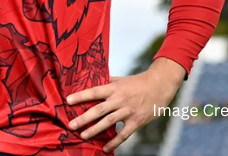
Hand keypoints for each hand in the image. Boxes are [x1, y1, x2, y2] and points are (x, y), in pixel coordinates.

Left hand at [66, 58, 185, 152]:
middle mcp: (120, 99)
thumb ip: (107, 82)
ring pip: (108, 122)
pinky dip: (114, 142)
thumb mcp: (122, 80)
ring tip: (83, 136)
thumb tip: (91, 82)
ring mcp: (128, 111)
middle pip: (99, 109)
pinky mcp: (136, 121)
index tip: (67, 100)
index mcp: (114, 88)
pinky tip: (106, 149)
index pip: (95, 91)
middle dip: (83, 118)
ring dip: (94, 130)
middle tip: (71, 125)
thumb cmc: (138, 82)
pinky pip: (124, 134)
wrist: (160, 85)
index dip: (81, 96)